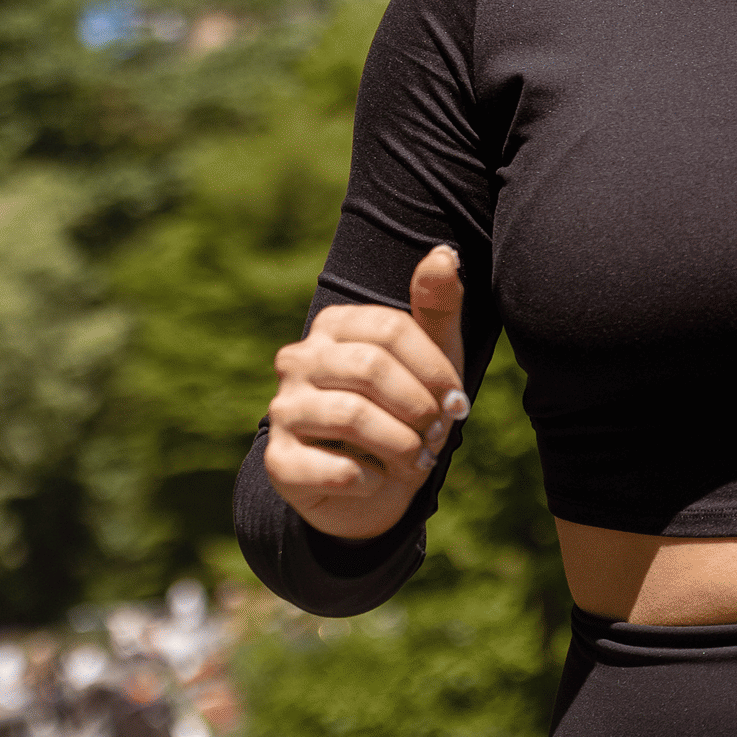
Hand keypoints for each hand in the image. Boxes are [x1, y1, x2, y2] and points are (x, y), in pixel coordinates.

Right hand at [260, 245, 471, 540]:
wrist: (373, 484)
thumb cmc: (406, 408)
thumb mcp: (432, 355)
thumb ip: (437, 305)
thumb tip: (444, 253)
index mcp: (334, 326)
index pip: (391, 329)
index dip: (435, 369)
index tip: (457, 401)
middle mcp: (297, 360)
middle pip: (370, 369)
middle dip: (419, 407)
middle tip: (439, 432)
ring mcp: (283, 409)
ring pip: (351, 416)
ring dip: (401, 445)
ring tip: (417, 458)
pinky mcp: (279, 462)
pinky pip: (335, 468)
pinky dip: (373, 479)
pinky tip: (381, 480)